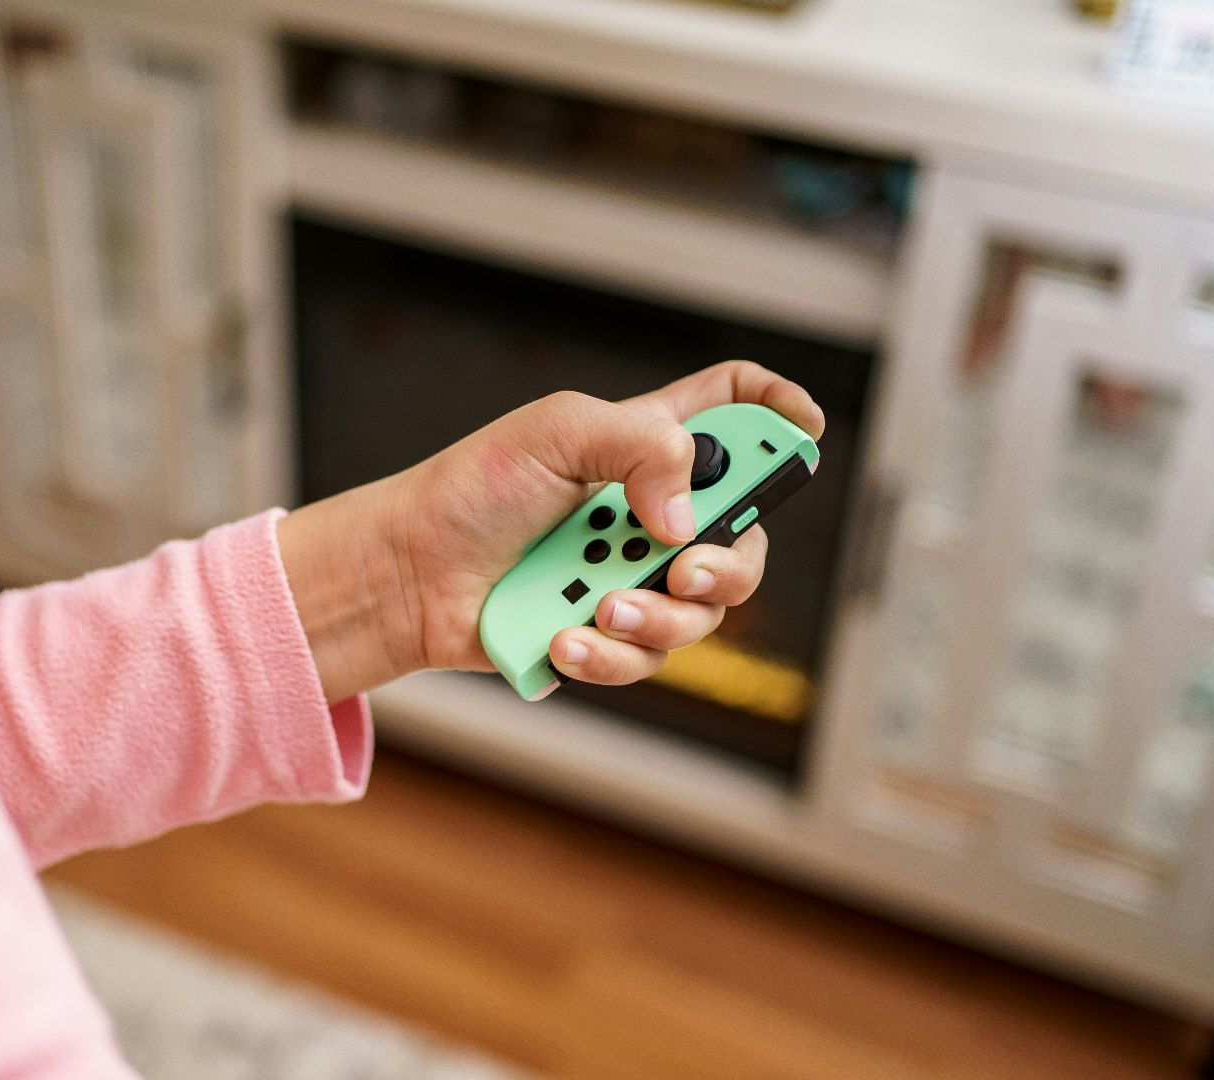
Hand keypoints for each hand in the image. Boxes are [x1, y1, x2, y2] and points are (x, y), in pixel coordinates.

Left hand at [280, 362, 825, 700]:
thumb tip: (687, 518)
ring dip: (656, 619)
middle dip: (731, 562)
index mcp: (645, 444)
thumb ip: (640, 448)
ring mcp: (632, 578)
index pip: (734, 410)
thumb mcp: (555, 433)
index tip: (805, 428)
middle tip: (685, 572)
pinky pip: (647, 658)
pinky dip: (608, 654)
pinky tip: (565, 638)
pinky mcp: (606, 636)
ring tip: (598, 609)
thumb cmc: (470, 492)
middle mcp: (651, 512)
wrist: (409, 576)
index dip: (778, 412)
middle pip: (746, 534)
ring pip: (703, 613)